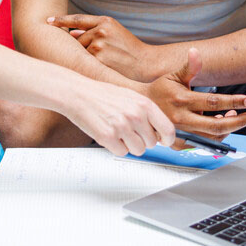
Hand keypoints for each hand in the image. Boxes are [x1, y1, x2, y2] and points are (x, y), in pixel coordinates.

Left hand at [48, 14, 148, 80]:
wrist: (146, 64)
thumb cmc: (129, 50)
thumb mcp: (114, 33)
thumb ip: (94, 31)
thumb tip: (71, 32)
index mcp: (105, 21)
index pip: (76, 19)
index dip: (60, 20)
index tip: (48, 21)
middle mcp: (100, 30)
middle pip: (77, 39)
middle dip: (81, 48)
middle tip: (99, 56)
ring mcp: (98, 44)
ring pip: (80, 51)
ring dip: (85, 57)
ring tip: (105, 62)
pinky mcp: (97, 59)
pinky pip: (84, 62)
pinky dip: (87, 65)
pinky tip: (101, 67)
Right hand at [59, 79, 175, 156]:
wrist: (77, 93)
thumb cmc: (102, 95)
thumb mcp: (131, 97)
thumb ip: (147, 113)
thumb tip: (160, 132)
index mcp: (144, 104)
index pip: (168, 130)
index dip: (168, 140)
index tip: (164, 141)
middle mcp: (135, 116)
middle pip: (152, 143)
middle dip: (142, 140)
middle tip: (129, 130)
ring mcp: (121, 127)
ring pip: (138, 150)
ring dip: (129, 145)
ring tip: (118, 131)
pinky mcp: (107, 138)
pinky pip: (121, 152)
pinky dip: (116, 147)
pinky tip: (109, 134)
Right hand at [142, 48, 245, 141]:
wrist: (141, 108)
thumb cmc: (159, 90)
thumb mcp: (174, 76)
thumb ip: (189, 67)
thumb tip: (195, 52)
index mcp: (181, 100)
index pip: (213, 102)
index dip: (233, 102)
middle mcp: (180, 118)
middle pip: (216, 125)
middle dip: (238, 122)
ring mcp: (179, 133)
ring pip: (211, 136)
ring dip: (227, 128)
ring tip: (234, 117)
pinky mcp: (177, 143)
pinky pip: (202, 143)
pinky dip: (215, 136)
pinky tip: (219, 125)